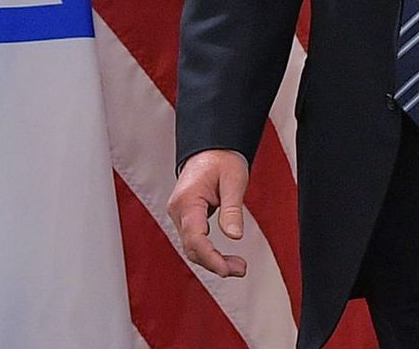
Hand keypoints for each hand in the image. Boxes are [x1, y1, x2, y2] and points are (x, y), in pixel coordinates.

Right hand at [167, 149, 250, 277]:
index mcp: (187, 200)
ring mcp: (180, 215)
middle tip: (240, 269)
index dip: (210, 257)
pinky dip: (208, 253)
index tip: (226, 270)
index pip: (194, 237)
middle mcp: (178, 210)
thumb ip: (232, 209)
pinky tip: (225, 259)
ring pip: (192, 247)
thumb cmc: (221, 159)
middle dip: (214, 263)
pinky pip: (194, 241)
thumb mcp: (234, 180)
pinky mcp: (186, 218)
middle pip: (191, 247)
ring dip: (212, 261)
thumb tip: (234, 236)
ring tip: (239, 267)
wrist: (211, 149)